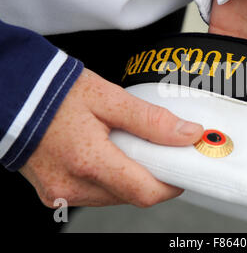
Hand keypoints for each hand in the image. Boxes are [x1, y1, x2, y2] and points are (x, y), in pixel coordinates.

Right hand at [20, 69, 203, 207]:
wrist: (17, 95)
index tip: (181, 169)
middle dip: (150, 175)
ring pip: (114, 196)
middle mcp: (72, 185)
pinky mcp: (55, 192)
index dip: (171, 184)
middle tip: (155, 150)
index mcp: (87, 161)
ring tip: (126, 146)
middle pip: (130, 194)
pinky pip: (95, 193)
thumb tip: (187, 134)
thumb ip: (151, 120)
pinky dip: (109, 177)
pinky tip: (107, 153)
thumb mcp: (110, 98)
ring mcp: (60, 192)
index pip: (144, 191)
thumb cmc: (57, 93)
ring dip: (129, 176)